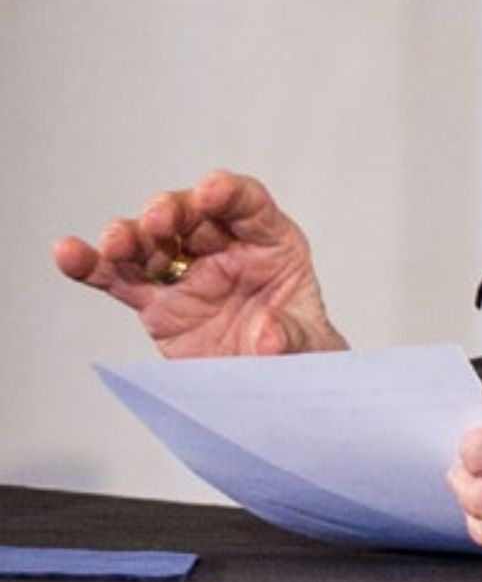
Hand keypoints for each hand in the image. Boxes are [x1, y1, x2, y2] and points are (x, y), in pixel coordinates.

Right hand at [53, 169, 347, 357]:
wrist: (276, 390)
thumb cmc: (302, 351)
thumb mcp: (312, 345)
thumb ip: (291, 336)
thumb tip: (267, 336)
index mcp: (271, 243)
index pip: (249, 204)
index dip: (229, 192)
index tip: (211, 191)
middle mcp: (225, 248)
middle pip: (192, 214)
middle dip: (172, 210)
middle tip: (159, 220)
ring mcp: (186, 273)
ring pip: (150, 242)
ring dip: (129, 236)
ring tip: (114, 244)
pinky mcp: (156, 303)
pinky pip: (121, 280)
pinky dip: (93, 266)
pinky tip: (68, 253)